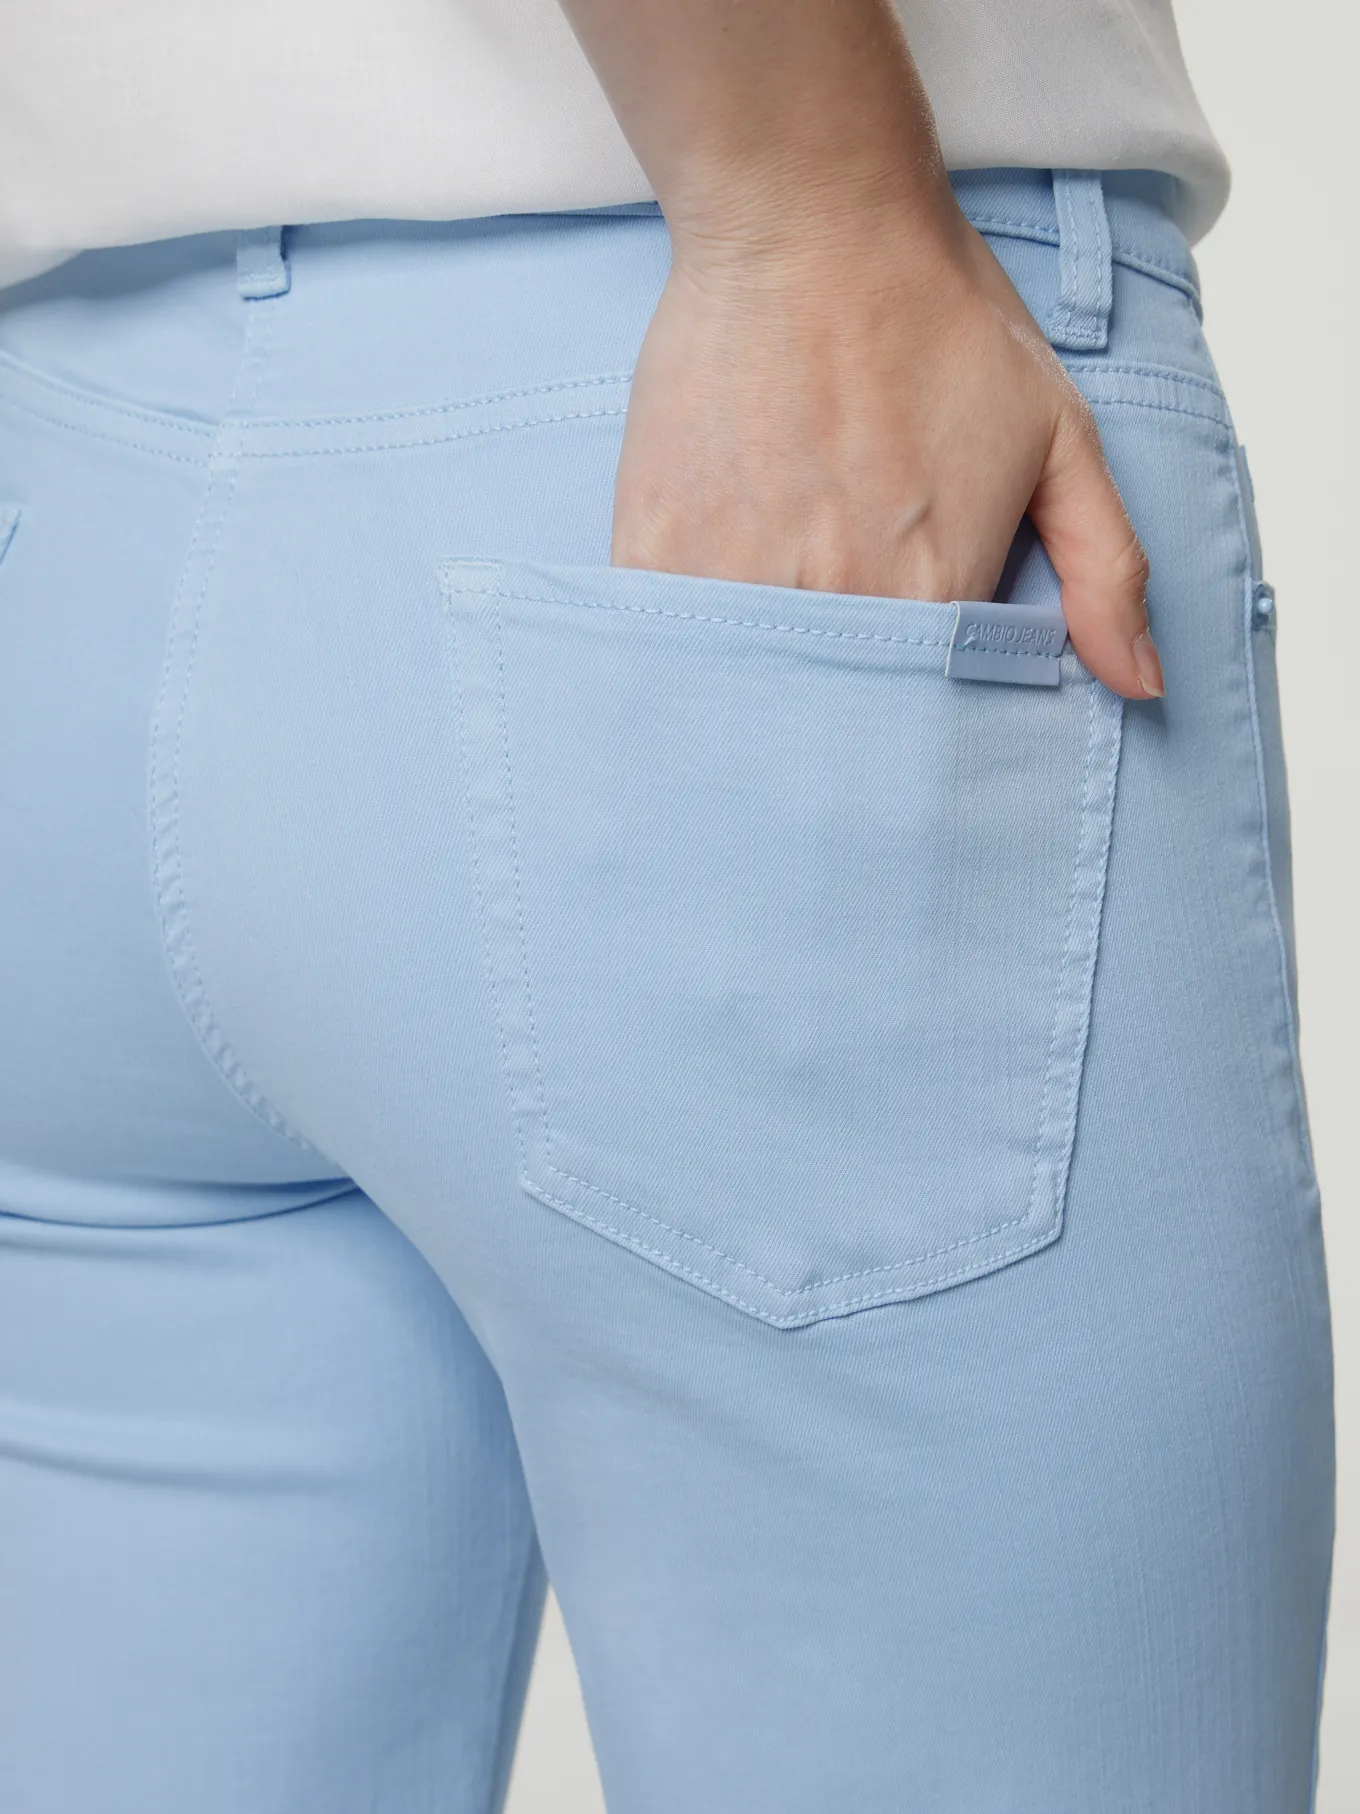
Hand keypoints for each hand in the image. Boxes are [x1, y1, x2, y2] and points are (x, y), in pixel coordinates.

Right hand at [612, 199, 1163, 700]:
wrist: (806, 223)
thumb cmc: (934, 318)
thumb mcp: (1061, 435)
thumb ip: (1108, 569)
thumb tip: (1141, 685)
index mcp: (931, 590)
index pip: (927, 726)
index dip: (920, 736)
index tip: (910, 725)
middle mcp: (831, 601)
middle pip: (833, 725)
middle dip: (838, 741)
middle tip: (837, 710)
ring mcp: (732, 580)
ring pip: (748, 697)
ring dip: (761, 703)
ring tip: (773, 666)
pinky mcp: (654, 552)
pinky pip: (671, 649)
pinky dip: (690, 658)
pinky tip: (711, 632)